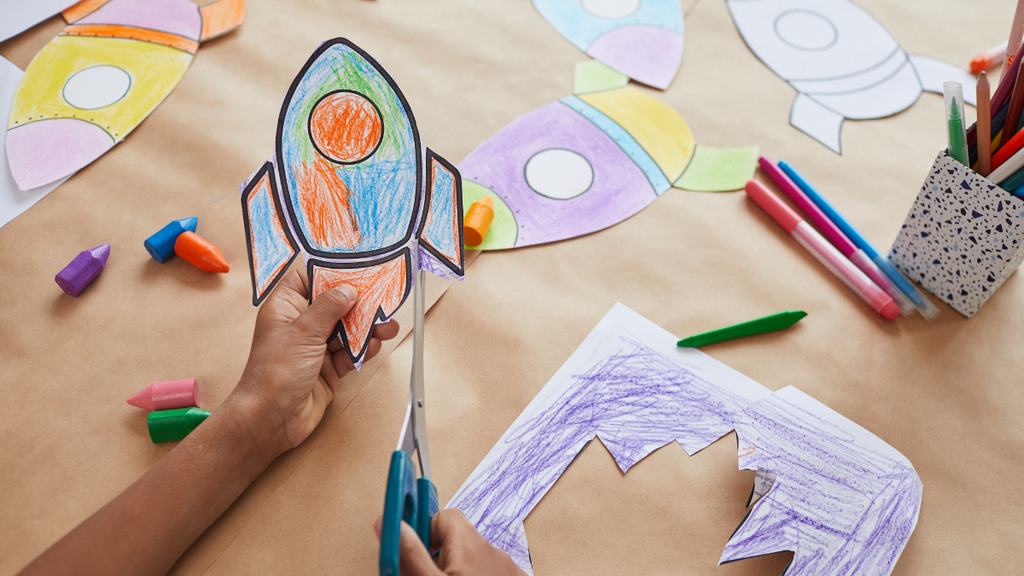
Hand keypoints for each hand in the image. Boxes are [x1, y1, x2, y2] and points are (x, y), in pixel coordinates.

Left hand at [229, 269, 399, 459]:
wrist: (271, 419)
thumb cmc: (274, 373)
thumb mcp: (304, 332)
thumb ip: (329, 307)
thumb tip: (348, 289)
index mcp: (285, 308)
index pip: (308, 280)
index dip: (331, 274)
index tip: (356, 270)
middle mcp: (299, 326)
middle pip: (334, 306)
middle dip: (359, 304)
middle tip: (382, 299)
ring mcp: (314, 348)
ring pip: (345, 331)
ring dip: (366, 329)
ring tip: (387, 326)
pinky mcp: (326, 369)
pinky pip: (349, 354)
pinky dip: (362, 350)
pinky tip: (373, 346)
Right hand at [374, 509, 526, 575]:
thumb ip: (409, 555)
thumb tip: (390, 523)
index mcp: (470, 545)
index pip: (444, 517)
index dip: (425, 533)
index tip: (412, 552)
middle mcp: (495, 553)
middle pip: (459, 543)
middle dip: (439, 560)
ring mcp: (510, 572)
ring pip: (475, 564)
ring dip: (459, 574)